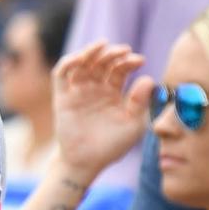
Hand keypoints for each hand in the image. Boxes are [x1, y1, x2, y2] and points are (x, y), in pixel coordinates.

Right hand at [52, 41, 152, 180]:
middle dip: (112, 53)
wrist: (87, 162)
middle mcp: (95, 89)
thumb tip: (147, 78)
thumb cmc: (112, 146)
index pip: (120, 68)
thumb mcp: (134, 124)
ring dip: (91, 52)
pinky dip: (68, 63)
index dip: (129, 61)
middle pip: (102, 62)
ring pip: (82, 63)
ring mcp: (78, 92)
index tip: (138, 61)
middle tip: (122, 51)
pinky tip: (80, 59)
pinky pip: (61, 75)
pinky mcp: (62, 98)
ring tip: (101, 46)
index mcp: (113, 93)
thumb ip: (141, 102)